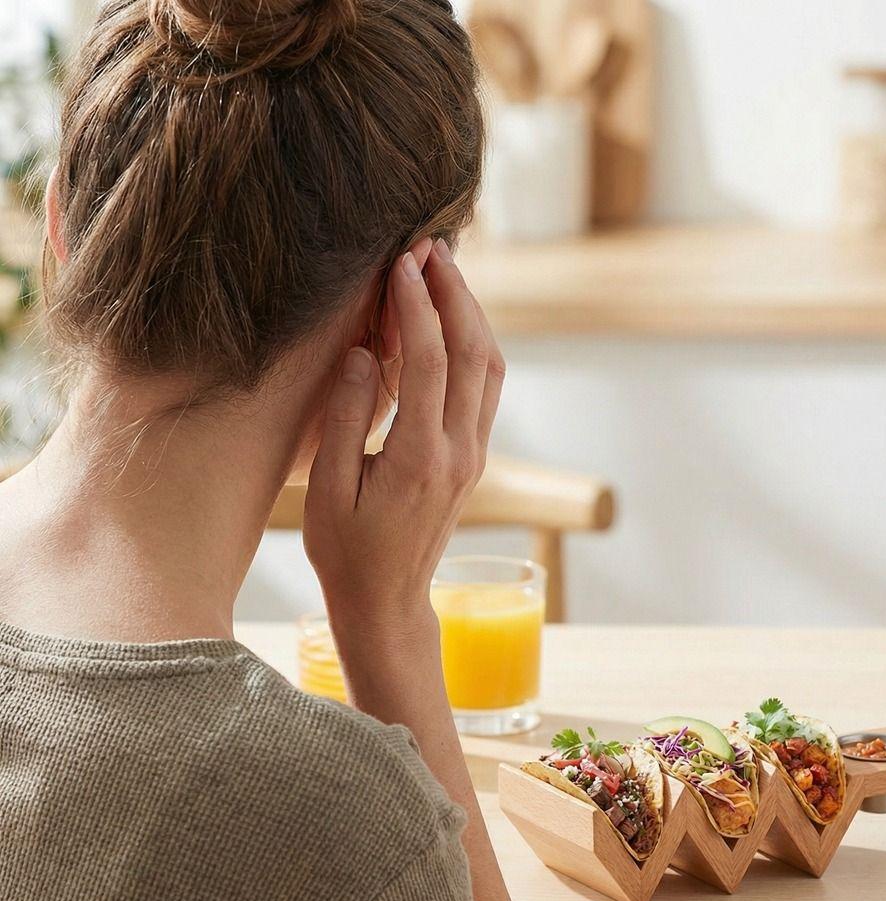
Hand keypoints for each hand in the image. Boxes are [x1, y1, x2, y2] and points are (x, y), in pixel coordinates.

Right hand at [303, 238, 504, 636]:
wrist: (388, 601)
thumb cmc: (347, 552)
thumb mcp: (328, 490)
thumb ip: (346, 417)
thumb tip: (363, 352)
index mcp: (420, 457)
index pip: (430, 361)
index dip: (418, 305)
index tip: (402, 261)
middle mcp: (459, 452)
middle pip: (474, 353)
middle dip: (456, 293)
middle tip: (431, 247)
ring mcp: (473, 456)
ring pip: (490, 369)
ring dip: (472, 316)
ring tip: (444, 273)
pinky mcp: (473, 459)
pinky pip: (486, 390)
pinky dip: (474, 346)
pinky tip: (452, 323)